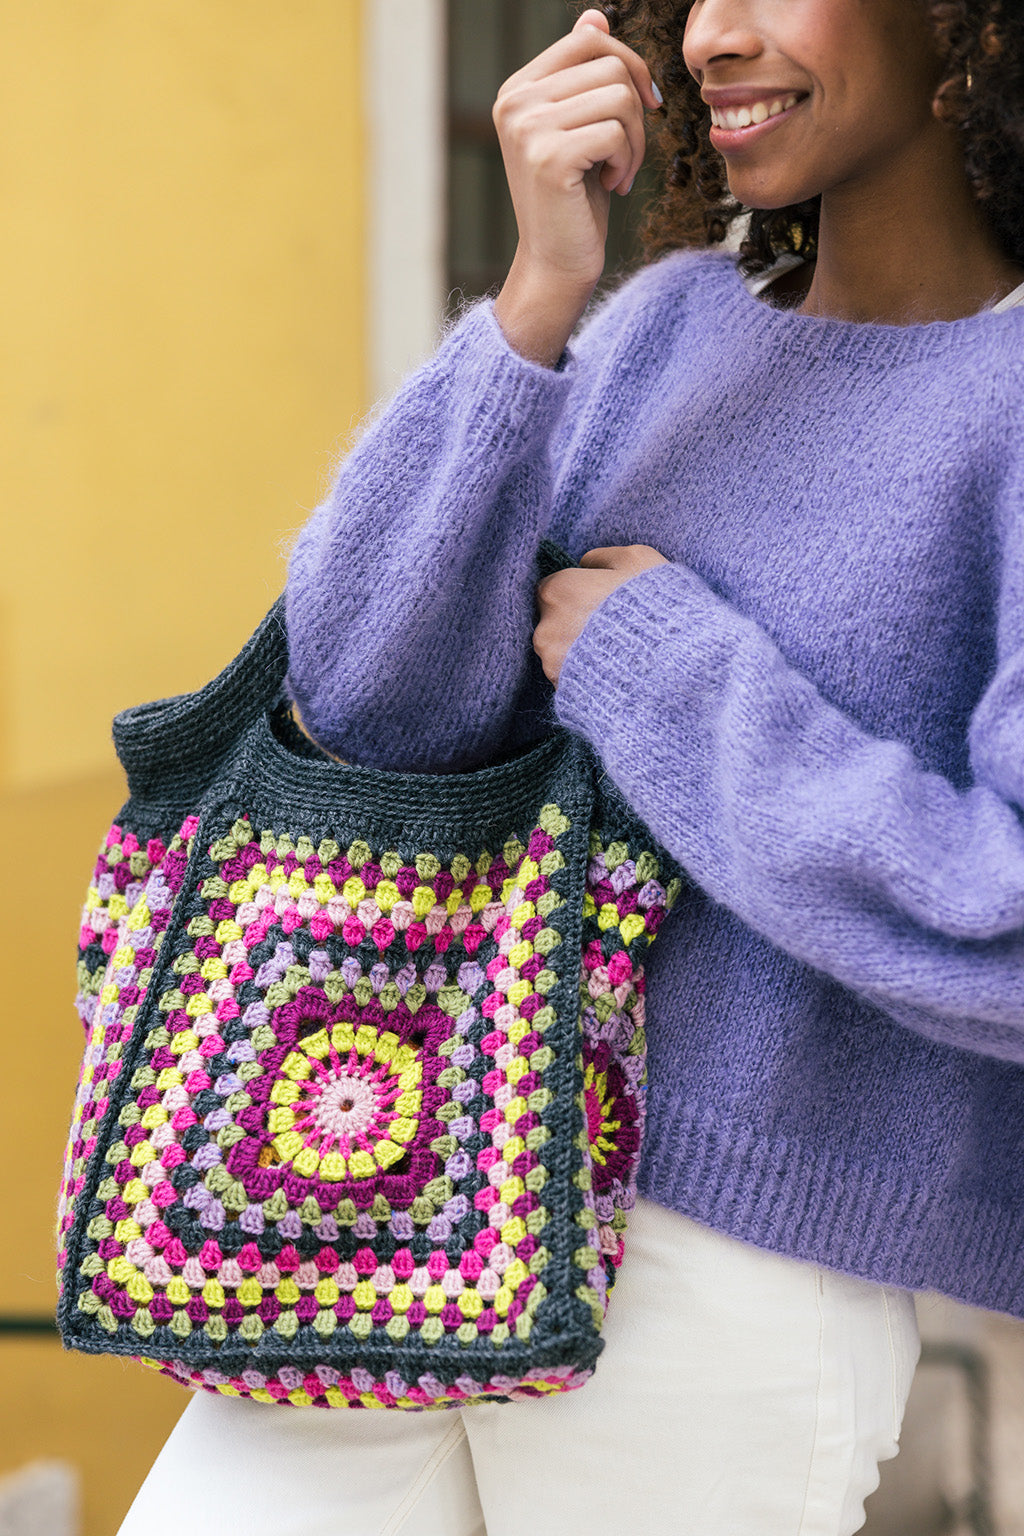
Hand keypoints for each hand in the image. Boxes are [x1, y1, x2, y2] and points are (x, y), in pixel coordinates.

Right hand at [492, 10, 658, 365]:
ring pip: (619, 96)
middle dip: (635, 109)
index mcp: (517, 89)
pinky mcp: (550, 157)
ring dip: (635, 140)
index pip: (589, 40)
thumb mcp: (580, 129)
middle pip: (610, 64)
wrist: (555, 264)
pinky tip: (612, 186)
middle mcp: (515, 102)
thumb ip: (582, 76)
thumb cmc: (573, 200)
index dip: (629, 66)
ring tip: (618, 172)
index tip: (642, 106)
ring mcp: (528, 128)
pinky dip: (628, 161)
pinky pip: (617, 131)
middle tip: (627, 153)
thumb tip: (594, 17)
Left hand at [533, 544, 668, 685]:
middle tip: (610, 626)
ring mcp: (553, 664)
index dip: (575, 592)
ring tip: (615, 650)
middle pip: (552, 621)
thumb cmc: (656, 606)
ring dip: (578, 650)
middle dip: (574, 622)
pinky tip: (612, 670)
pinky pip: (569, 677)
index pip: (551, 587)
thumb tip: (585, 563)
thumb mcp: (637, 560)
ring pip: (559, 651)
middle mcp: (546, 628)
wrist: (672, 666)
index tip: (597, 600)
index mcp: (558, 590)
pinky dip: (584, 674)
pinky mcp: (563, 691)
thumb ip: (602, 557)